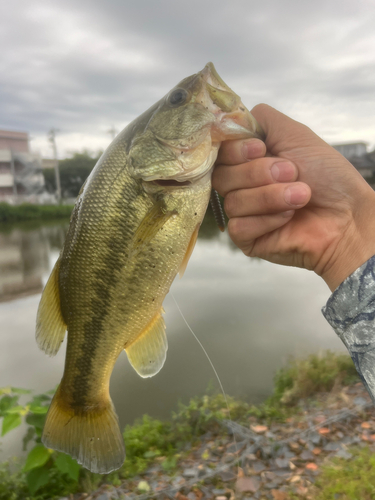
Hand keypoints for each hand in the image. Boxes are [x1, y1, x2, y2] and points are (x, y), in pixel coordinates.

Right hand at [213, 104, 374, 290]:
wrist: (347, 216)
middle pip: (222, 177)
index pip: (219, 153)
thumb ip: (261, 119)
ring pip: (232, 202)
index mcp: (248, 161)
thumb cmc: (328, 177)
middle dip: (258, 173)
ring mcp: (243, 214)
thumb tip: (233, 116)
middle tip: (292, 172)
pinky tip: (288, 218)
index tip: (261, 149)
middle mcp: (242, 186)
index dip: (235, 151)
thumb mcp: (295, 135)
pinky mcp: (246, 239)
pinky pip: (238, 227)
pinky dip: (266, 220)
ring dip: (270, 197)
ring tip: (301, 195)